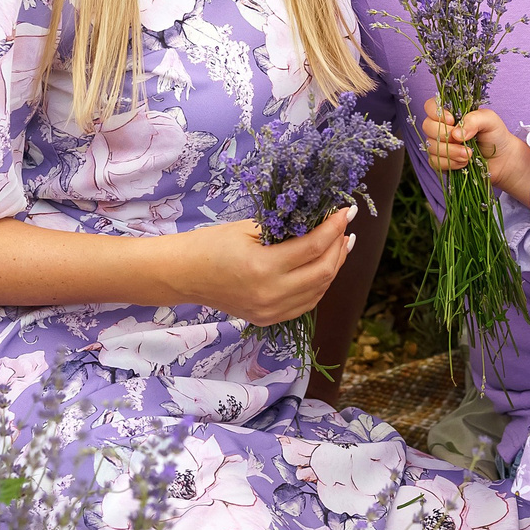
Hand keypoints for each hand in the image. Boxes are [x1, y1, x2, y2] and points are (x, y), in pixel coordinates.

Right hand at [160, 206, 355, 325]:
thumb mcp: (248, 229)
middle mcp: (271, 294)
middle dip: (339, 247)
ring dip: (334, 266)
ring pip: (319, 290)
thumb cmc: (211, 244)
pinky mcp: (269, 318)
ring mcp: (271, 311)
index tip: (346, 212)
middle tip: (345, 227)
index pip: (314, 246)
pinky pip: (306, 303)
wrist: (183, 275)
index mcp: (263, 267)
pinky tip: (323, 267)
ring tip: (341, 244)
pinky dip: (319, 285)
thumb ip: (285, 228)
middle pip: (323, 272)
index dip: (335, 227)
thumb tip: (319, 221)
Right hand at [422, 96, 529, 199]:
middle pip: (427, 126)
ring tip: (469, 155)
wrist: (503, 159)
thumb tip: (456, 133)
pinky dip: (450, 164)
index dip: (436, 112)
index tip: (452, 120)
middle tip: (464, 141)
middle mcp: (442, 127)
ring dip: (451, 152)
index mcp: (451, 112)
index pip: (430, 106)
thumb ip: (474, 119)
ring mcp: (440, 144)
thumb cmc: (496, 135)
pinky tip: (464, 163)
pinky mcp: (442, 161)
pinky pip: (434, 162)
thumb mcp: (490, 120)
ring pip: (431, 146)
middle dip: (445, 136)